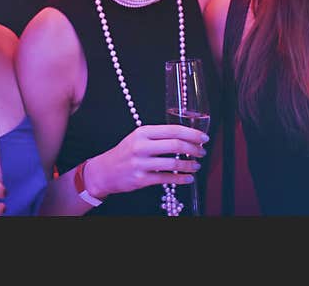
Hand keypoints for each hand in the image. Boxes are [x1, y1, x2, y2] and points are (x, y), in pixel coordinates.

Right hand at [84, 125, 207, 199]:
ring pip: (173, 163)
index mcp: (142, 132)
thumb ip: (158, 136)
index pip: (173, 130)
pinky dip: (181, 179)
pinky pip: (166, 179)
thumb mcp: (138, 138)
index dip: (192, 133)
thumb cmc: (125, 153)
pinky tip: (188, 178)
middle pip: (175, 145)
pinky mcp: (141, 179)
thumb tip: (186, 138)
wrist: (105, 171)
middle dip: (194, 149)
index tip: (204, 137)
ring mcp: (140, 163)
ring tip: (196, 165)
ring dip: (189, 165)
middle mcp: (141, 146)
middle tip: (202, 152)